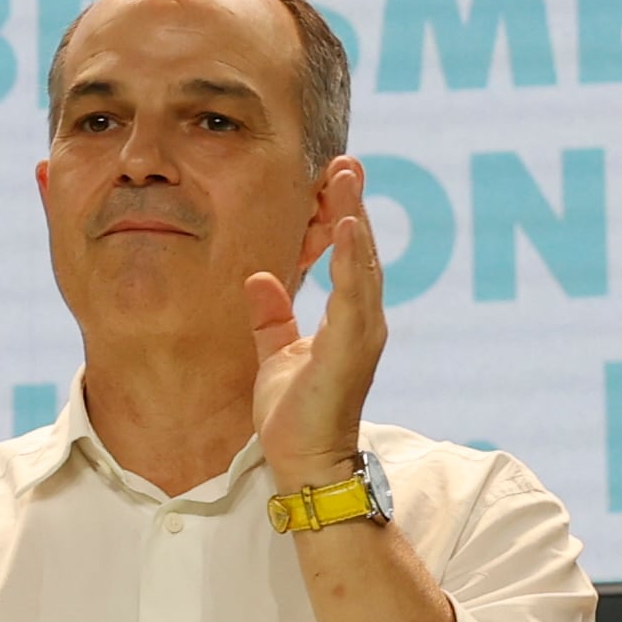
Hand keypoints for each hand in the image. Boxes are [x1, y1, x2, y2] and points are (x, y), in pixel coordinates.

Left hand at [248, 159, 384, 487]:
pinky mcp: (352, 347)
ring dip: (355, 218)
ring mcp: (362, 333)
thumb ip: (272, 316)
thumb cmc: (296, 413)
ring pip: (362, 264)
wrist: (305, 460)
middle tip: (344, 162)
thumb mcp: (275, 353)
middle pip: (360, 251)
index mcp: (346, 319)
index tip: (331, 179)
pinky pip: (354, 294)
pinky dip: (353, 259)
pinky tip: (348, 226)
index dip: (340, 217)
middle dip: (352, 205)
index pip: (346, 258)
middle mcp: (362, 320)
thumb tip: (258, 279)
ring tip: (345, 178)